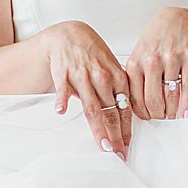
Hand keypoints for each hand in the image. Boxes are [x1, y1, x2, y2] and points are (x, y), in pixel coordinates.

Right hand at [42, 21, 130, 156]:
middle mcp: (102, 78)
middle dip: (115, 136)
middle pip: (110, 113)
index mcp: (117, 78)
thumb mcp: (111, 69)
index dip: (125, 131)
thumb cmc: (91, 53)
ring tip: (102, 146)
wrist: (69, 34)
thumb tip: (123, 118)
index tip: (125, 147)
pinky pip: (63, 89)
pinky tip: (61, 110)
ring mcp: (82, 76)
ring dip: (98, 128)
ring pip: (92, 107)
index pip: (123, 110)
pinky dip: (62, 99)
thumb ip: (116, 92)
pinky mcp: (63, 73)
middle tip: (117, 153)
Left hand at [122, 7, 187, 120]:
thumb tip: (133, 106)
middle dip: (158, 115)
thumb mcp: (137, 56)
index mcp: (135, 63)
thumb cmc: (155, 41)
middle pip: (154, 100)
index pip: (135, 98)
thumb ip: (134, 79)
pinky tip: (186, 111)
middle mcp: (151, 61)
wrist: (176, 19)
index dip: (142, 113)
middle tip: (161, 118)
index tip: (147, 117)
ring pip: (172, 95)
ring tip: (173, 116)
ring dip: (173, 111)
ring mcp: (171, 59)